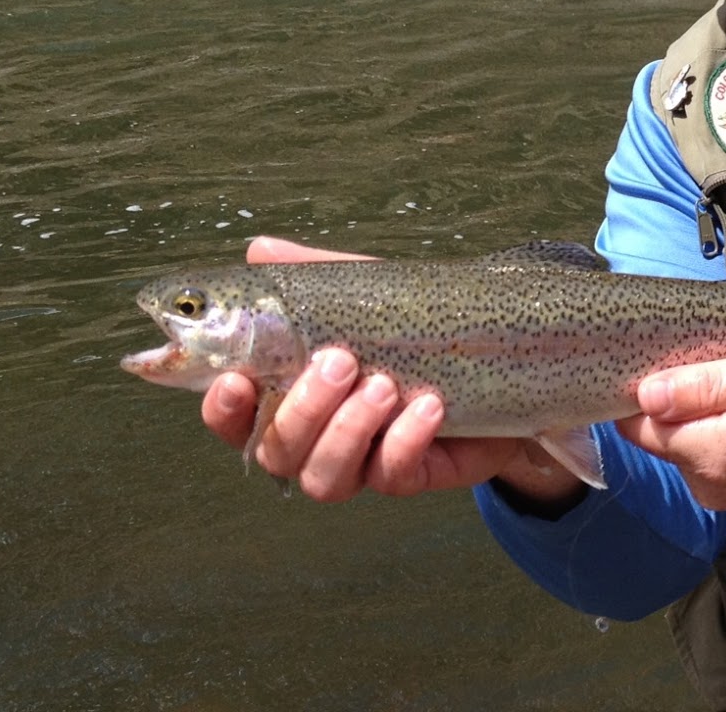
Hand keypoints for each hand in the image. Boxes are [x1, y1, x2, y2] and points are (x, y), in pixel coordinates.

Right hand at [199, 237, 582, 507]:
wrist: (500, 359)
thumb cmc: (411, 324)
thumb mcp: (364, 294)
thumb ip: (311, 277)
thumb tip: (259, 247)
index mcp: (290, 397)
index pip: (235, 420)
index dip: (225, 409)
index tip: (236, 380)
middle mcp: (316, 440)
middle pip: (277, 452)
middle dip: (302, 410)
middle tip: (340, 360)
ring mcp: (363, 463)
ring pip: (326, 478)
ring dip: (349, 431)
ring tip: (384, 384)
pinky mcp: (414, 475)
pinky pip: (395, 476)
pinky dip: (405, 441)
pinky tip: (428, 406)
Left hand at [617, 342, 725, 521]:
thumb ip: (708, 385)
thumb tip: (644, 392)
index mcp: (712, 453)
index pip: (638, 424)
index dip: (641, 385)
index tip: (663, 351)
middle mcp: (710, 485)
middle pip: (658, 435)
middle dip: (669, 397)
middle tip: (709, 353)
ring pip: (685, 445)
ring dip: (698, 411)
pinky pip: (711, 458)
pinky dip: (720, 429)